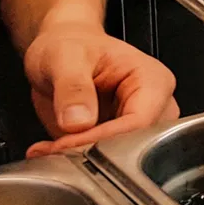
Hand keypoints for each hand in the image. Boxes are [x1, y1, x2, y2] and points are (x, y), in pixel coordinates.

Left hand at [23, 23, 178, 156]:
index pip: (138, 122)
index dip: (103, 138)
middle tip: (55, 150)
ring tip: (50, 149)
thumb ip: (72, 87)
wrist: (60, 49)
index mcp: (153, 81)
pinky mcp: (117, 138)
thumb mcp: (65, 57)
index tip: (66, 143)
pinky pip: (102, 159)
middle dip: (93, 153)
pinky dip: (74, 159)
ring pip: (120, 158)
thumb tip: (79, 120)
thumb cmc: (70, 44)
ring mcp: (135, 124)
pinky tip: (51, 149)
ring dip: (82, 159)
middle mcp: (152, 105)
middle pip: (135, 145)